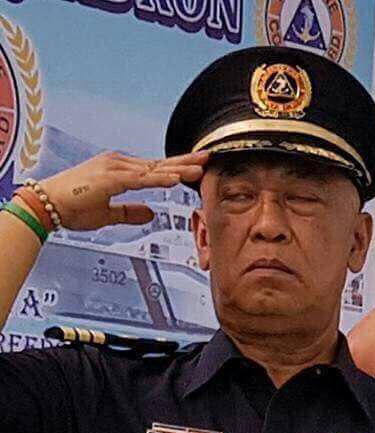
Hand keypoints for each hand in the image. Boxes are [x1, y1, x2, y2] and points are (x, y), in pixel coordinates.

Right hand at [35, 150, 208, 230]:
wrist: (46, 205)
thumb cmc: (72, 207)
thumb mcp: (109, 213)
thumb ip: (130, 212)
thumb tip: (150, 213)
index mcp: (120, 171)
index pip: (156, 168)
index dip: (178, 168)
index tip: (198, 167)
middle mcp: (119, 165)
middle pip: (160, 163)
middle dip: (186, 162)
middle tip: (209, 157)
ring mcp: (115, 169)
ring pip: (154, 169)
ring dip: (178, 169)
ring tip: (200, 168)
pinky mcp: (110, 179)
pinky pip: (141, 179)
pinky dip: (160, 178)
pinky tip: (176, 179)